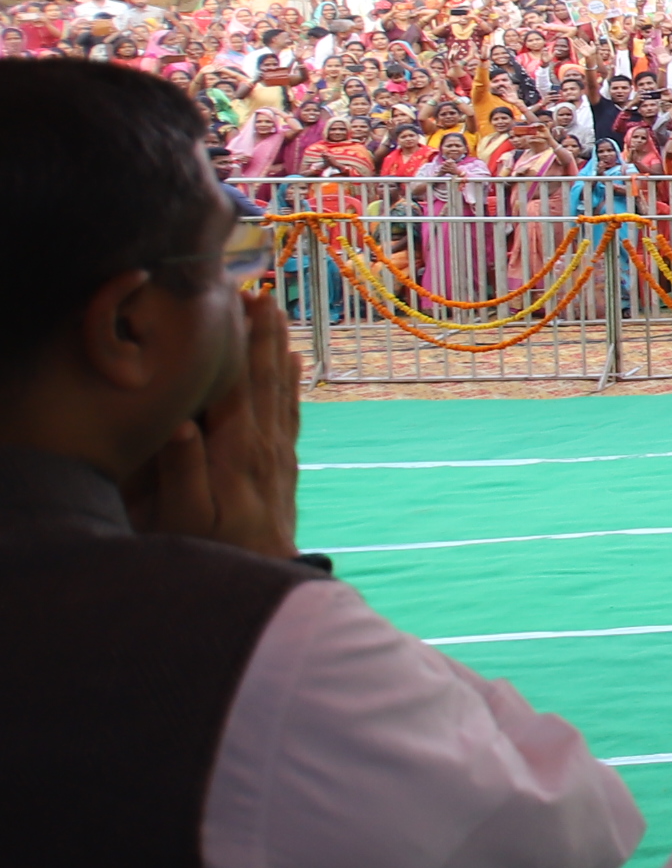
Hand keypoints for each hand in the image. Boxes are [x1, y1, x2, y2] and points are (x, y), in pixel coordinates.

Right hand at [132, 288, 301, 560]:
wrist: (262, 575)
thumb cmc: (214, 550)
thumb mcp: (186, 519)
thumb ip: (183, 472)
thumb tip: (180, 424)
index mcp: (237, 450)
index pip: (239, 385)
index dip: (238, 344)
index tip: (237, 306)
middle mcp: (263, 443)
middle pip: (264, 377)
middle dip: (261, 334)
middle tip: (261, 291)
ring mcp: (277, 451)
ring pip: (280, 388)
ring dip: (277, 348)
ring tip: (276, 312)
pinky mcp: (283, 462)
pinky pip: (290, 411)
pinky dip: (292, 381)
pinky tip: (295, 361)